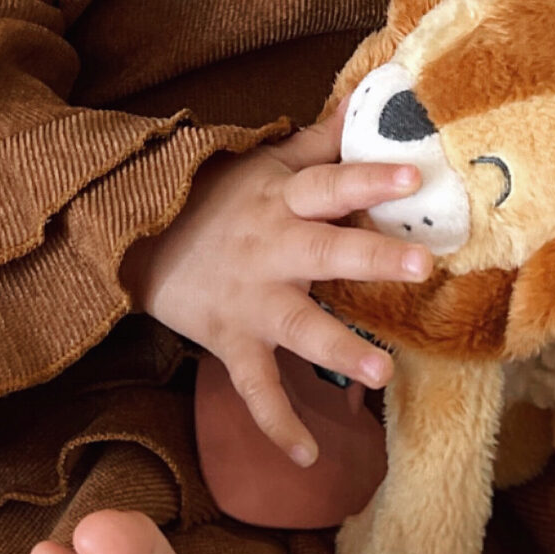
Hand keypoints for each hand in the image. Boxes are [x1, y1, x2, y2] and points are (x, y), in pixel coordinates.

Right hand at [118, 110, 425, 465]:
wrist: (136, 241)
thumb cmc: (216, 198)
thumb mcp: (265, 163)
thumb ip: (322, 140)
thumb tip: (369, 97)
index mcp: (284, 201)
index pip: (331, 184)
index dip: (369, 179)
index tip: (412, 175)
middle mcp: (272, 250)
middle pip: (325, 252)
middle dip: (370, 260)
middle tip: (419, 266)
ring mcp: (251, 301)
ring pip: (298, 326)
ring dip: (338, 350)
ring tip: (381, 372)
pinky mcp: (231, 342)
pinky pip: (255, 389)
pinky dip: (277, 425)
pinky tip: (306, 456)